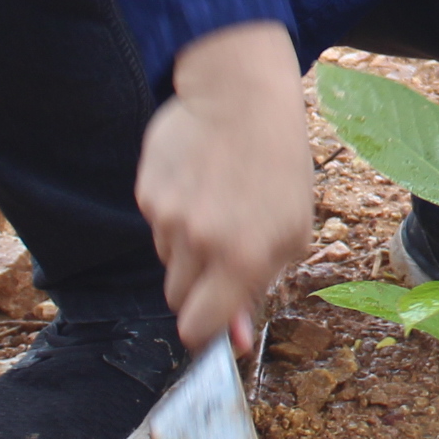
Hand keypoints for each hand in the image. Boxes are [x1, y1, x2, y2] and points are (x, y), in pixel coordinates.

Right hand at [137, 21, 318, 351]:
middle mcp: (199, 242)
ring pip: (167, 259)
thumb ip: (259, 288)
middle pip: (177, 299)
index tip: (210, 324)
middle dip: (198, 289)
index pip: (198, 327)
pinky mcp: (147, 192)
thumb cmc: (278, 166)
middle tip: (222, 255)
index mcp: (241, 259)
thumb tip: (236, 339)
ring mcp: (167, 216)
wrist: (241, 99)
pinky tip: (199, 183)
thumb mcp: (291, 233)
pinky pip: (156, 224)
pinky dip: (174, 213)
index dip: (204, 331)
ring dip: (187, 248)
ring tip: (217, 205)